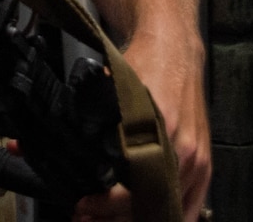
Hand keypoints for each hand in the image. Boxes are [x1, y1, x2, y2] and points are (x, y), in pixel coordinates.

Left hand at [72, 29, 210, 221]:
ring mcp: (197, 158)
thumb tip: (48, 150)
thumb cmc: (145, 63)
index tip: (81, 204)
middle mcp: (181, 148)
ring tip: (109, 219)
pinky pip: (192, 205)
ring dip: (137, 218)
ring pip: (168, 210)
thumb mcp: (112, 89)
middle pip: (147, 205)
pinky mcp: (205, 161)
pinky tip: (149, 219)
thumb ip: (90, 122)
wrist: (175, 47)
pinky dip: (171, 217)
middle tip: (86, 216)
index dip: (103, 203)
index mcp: (158, 129)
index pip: (130, 188)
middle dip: (113, 217)